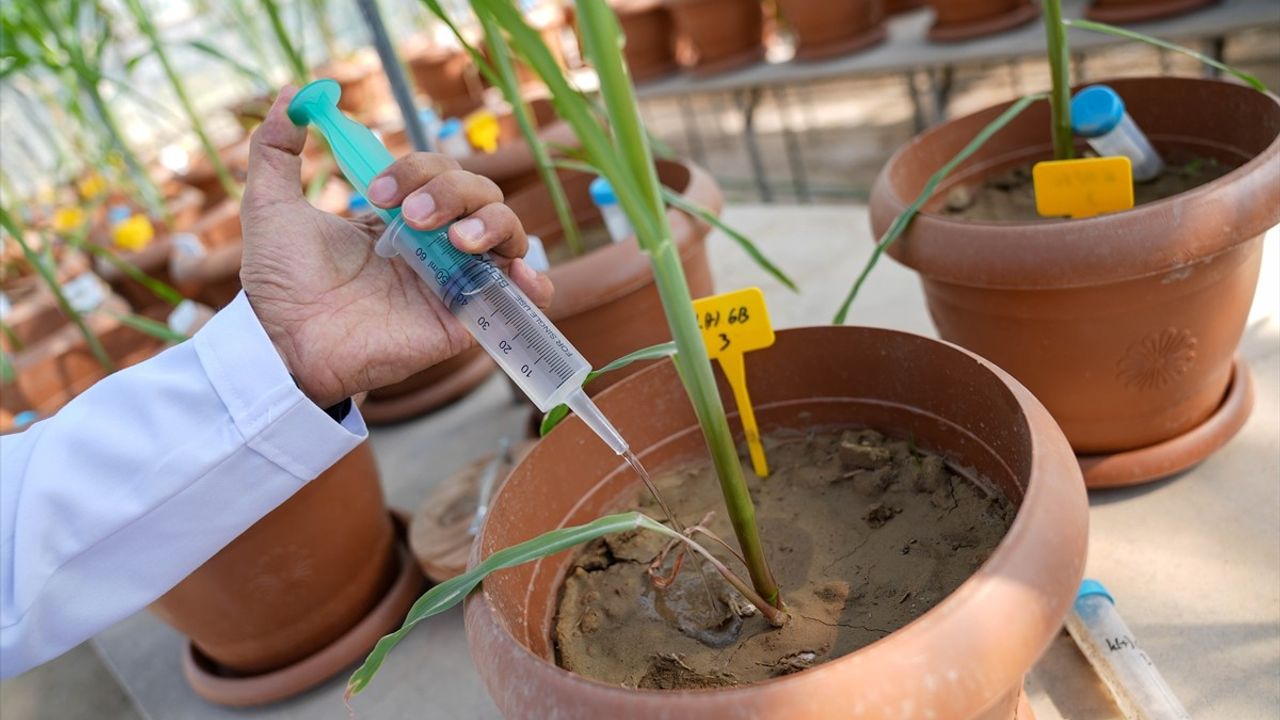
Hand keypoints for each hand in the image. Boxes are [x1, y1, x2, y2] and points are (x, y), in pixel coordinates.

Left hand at [240, 86, 552, 407]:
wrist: (284, 342)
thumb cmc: (279, 281)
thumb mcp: (271, 204)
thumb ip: (277, 148)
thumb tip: (292, 93)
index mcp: (400, 216)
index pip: (439, 172)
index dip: (418, 170)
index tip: (378, 193)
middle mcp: (434, 244)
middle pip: (480, 194)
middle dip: (451, 192)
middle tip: (410, 217)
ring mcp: (452, 280)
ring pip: (505, 234)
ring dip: (490, 223)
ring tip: (456, 239)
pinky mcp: (462, 319)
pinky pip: (515, 296)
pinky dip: (532, 281)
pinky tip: (519, 273)